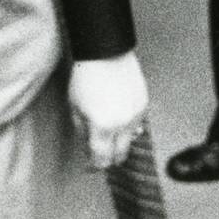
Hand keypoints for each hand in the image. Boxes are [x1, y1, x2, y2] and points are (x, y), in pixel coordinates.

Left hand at [69, 53, 149, 167]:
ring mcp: (136, 116)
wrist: (105, 53)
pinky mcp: (144, 106)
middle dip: (108, 157)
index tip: (89, 166)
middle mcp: (122, 125)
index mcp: (102, 127)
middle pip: (119, 155)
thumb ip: (82, 132)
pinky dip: (127, 126)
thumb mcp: (74, 107)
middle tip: (99, 154)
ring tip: (108, 132)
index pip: (102, 159)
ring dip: (119, 142)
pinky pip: (136, 124)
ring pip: (130, 141)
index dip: (94, 166)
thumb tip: (87, 149)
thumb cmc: (85, 78)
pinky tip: (117, 116)